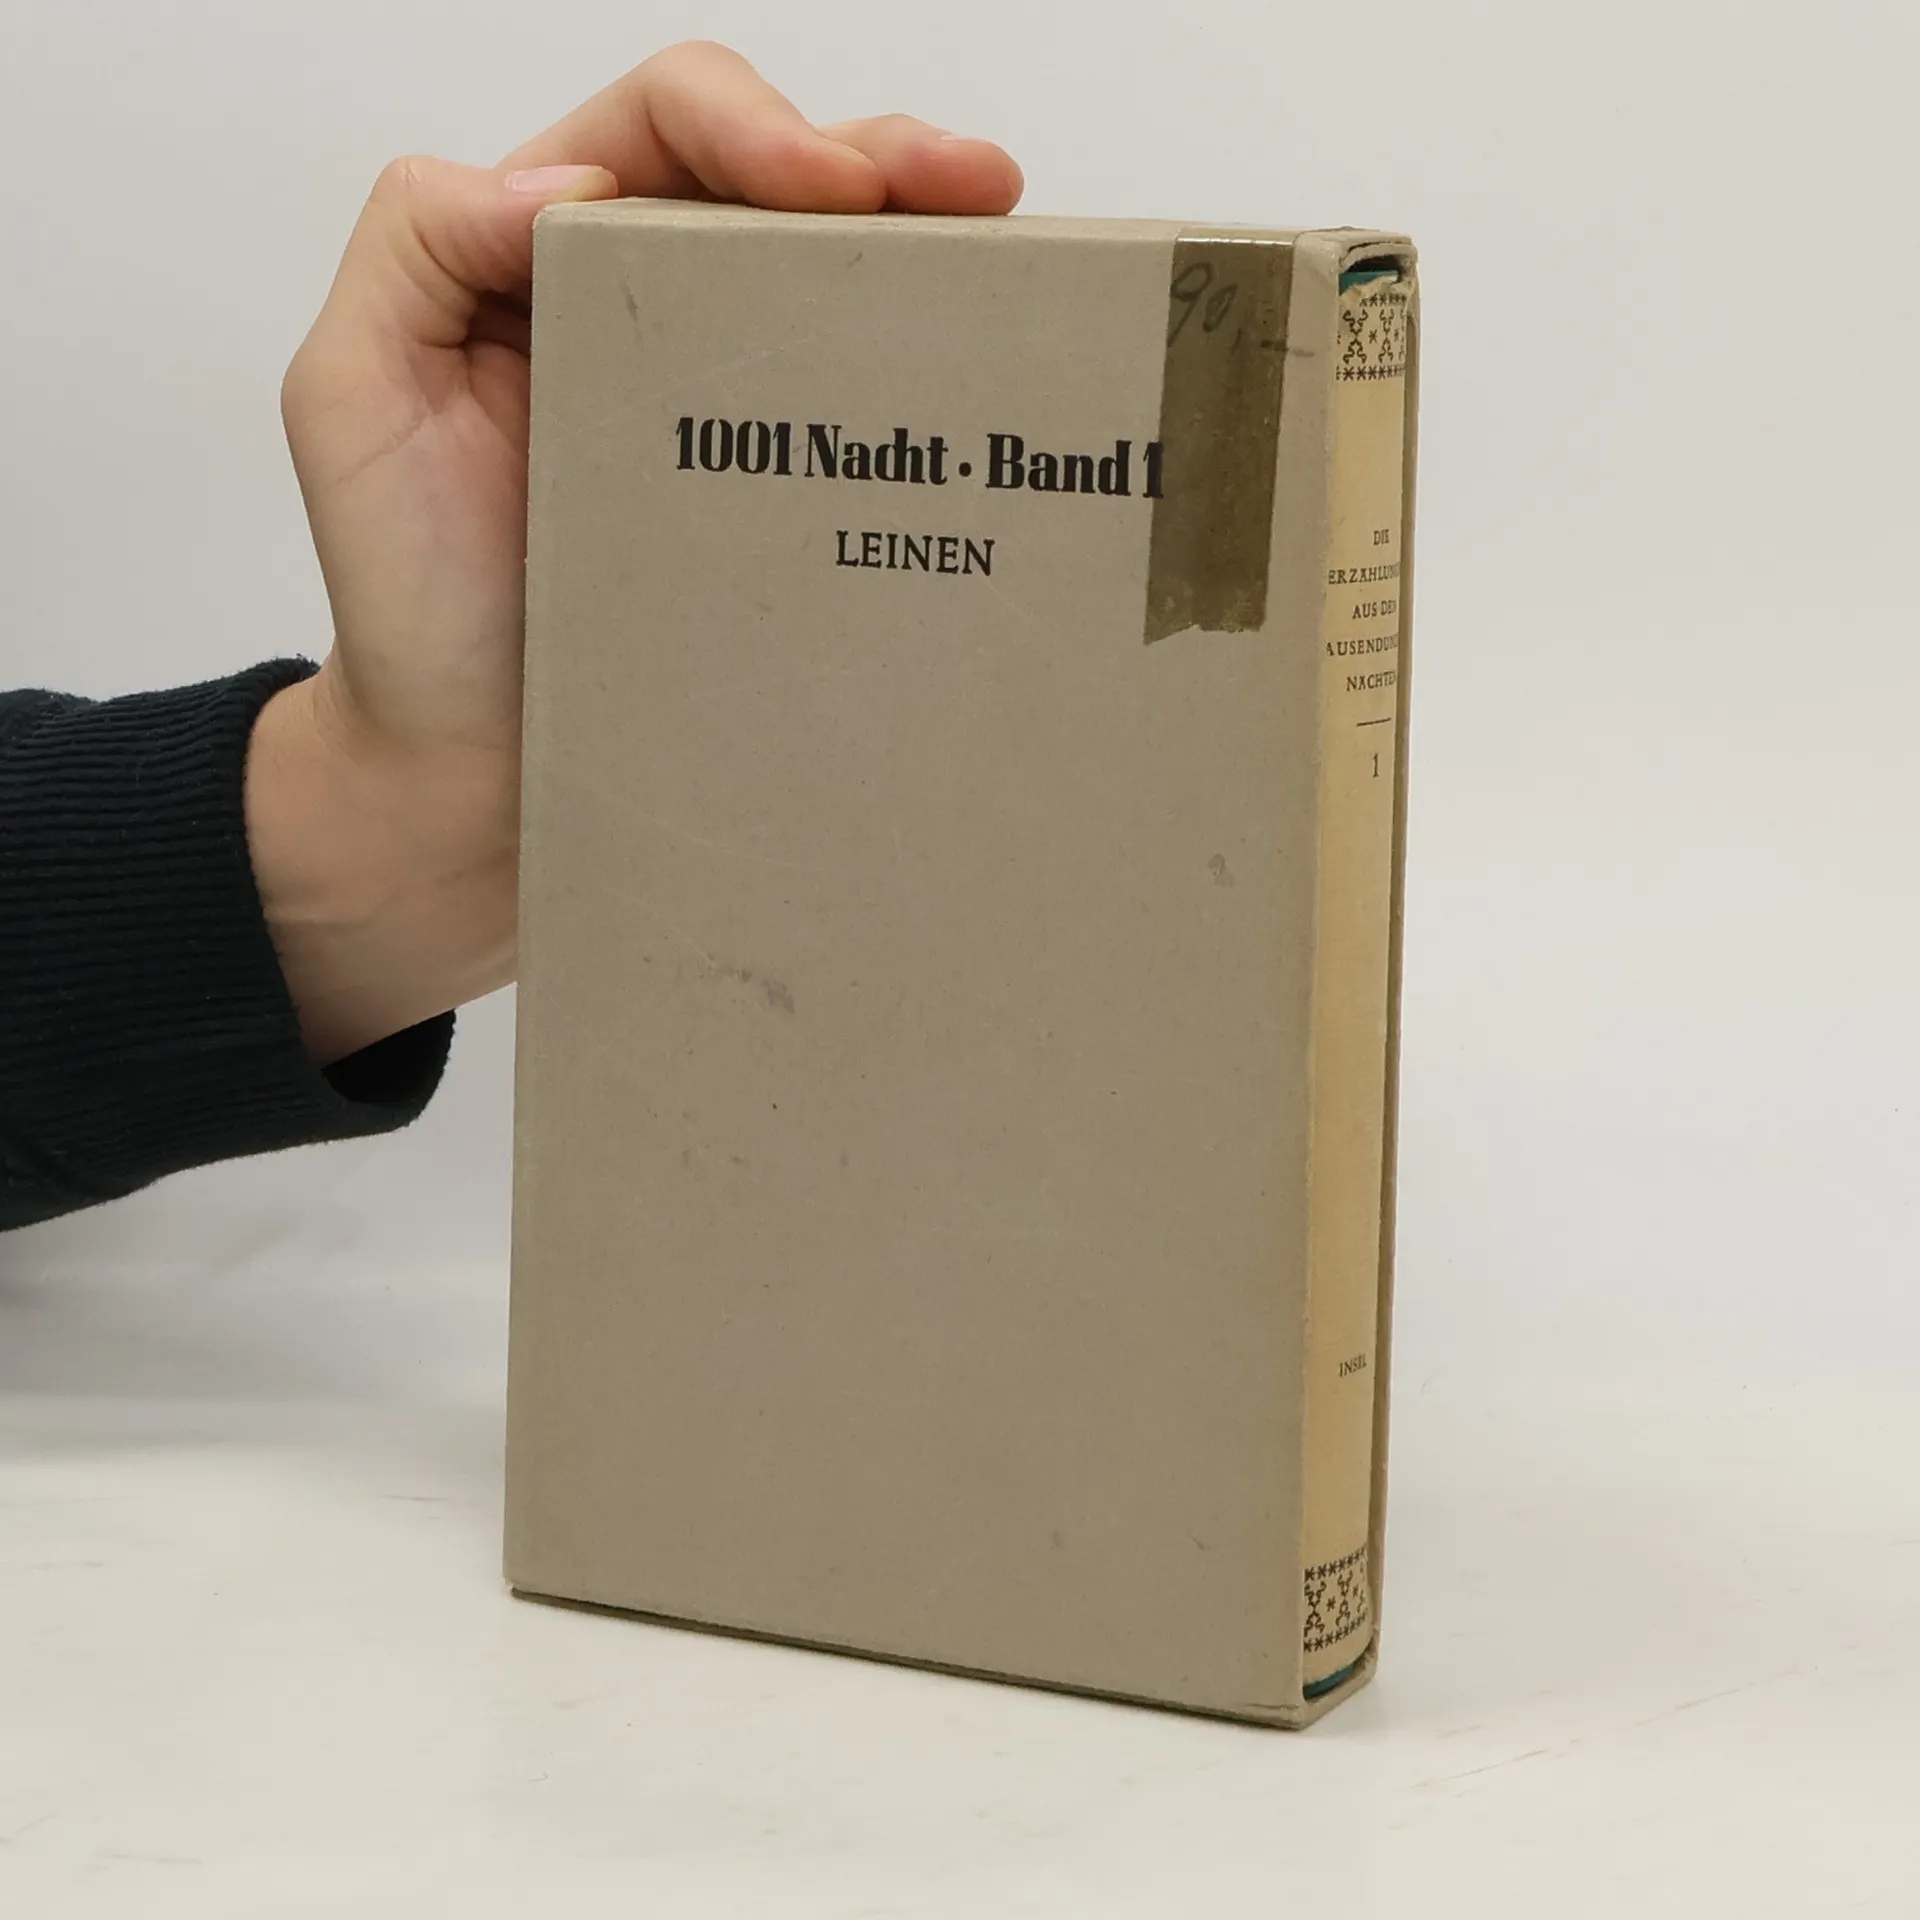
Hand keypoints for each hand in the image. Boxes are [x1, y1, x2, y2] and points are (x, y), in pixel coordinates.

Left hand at [248, 42, 1022, 1062]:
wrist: (472, 781)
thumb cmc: (411, 606)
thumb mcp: (349, 396)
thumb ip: (416, 244)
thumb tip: (569, 179)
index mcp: (548, 261)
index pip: (665, 130)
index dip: (755, 124)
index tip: (829, 187)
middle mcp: (649, 319)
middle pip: (779, 185)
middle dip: (886, 158)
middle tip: (982, 186)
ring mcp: (727, 417)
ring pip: (835, 288)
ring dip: (930, 247)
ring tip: (1008, 251)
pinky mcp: (780, 510)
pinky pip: (857, 425)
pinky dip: (924, 383)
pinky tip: (979, 380)